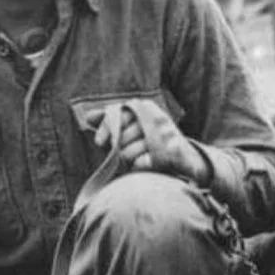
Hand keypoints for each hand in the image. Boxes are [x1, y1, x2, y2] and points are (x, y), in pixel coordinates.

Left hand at [87, 101, 209, 183]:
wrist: (187, 159)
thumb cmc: (154, 142)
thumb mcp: (135, 127)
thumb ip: (112, 121)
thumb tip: (87, 117)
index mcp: (147, 108)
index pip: (119, 114)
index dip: (106, 128)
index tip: (98, 142)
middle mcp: (156, 118)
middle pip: (121, 137)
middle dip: (120, 149)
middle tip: (129, 153)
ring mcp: (165, 135)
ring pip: (128, 152)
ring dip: (130, 160)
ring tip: (139, 158)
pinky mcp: (171, 153)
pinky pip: (141, 163)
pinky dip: (141, 166)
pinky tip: (147, 163)